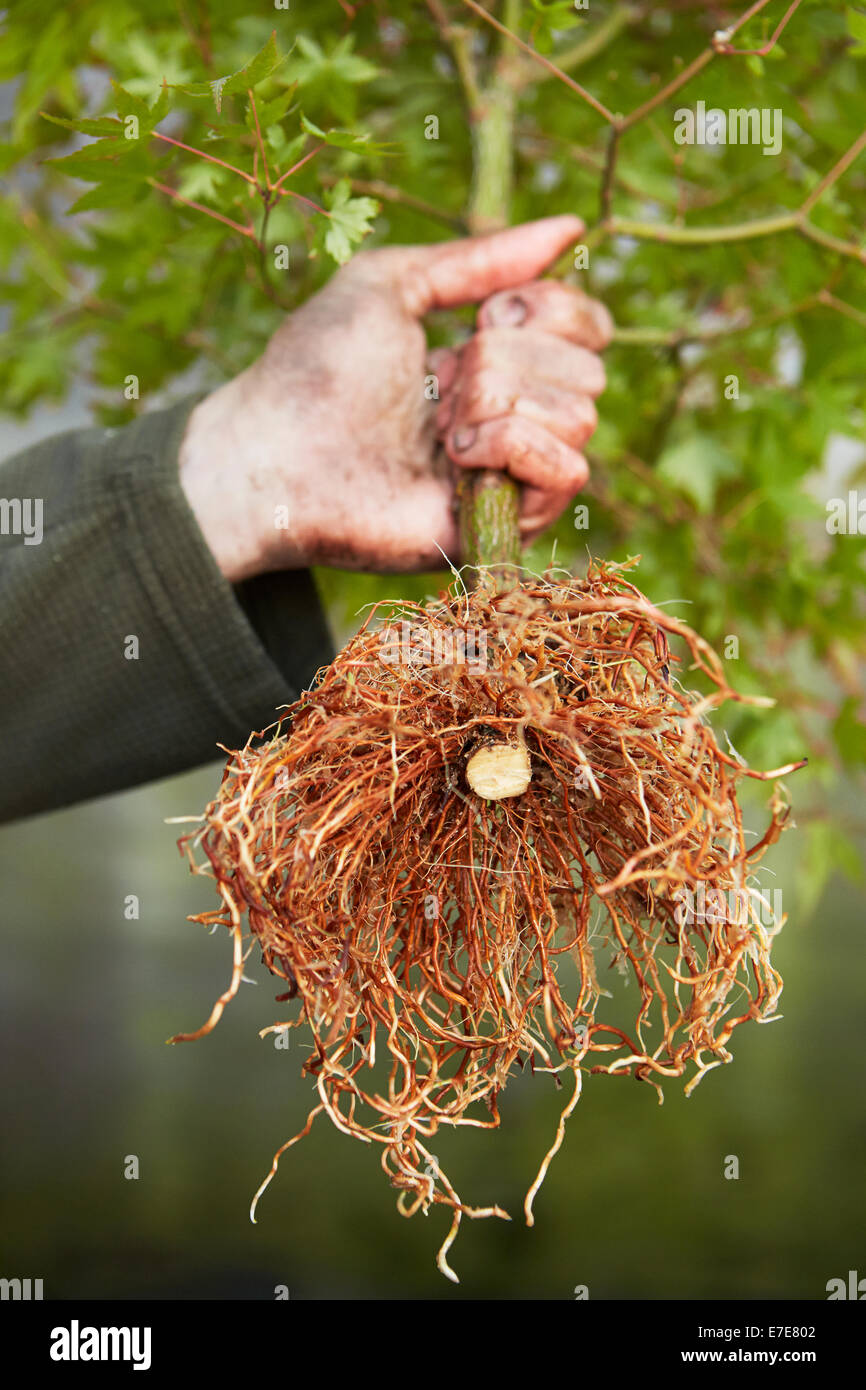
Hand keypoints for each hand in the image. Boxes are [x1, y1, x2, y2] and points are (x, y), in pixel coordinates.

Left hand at [178, 214, 612, 582]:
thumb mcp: (391, 283)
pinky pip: (568, 472)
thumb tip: (571, 227)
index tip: (480, 316)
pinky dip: (515, 447)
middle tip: (441, 380)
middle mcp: (509, 418)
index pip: (585, 329)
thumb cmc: (315, 371)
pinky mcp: (505, 526)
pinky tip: (457, 457)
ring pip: (580, 417)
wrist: (277, 456)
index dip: (550, 309)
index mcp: (490, 362)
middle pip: (587, 370)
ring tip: (440, 425)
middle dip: (510, 359)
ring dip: (500, 402)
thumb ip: (480, 258)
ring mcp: (509, 475)